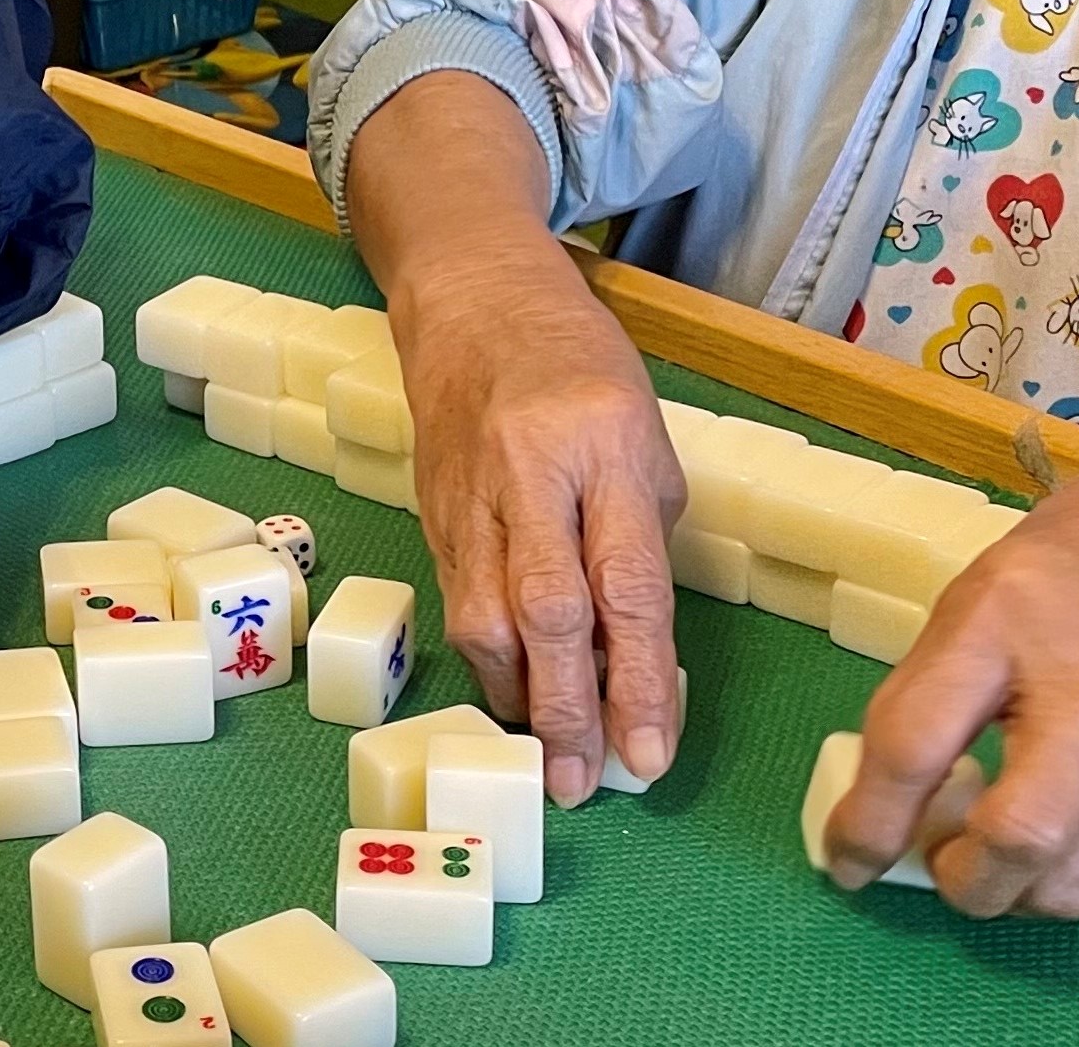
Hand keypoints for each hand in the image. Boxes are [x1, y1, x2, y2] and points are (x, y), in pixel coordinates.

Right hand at [396, 232, 686, 803]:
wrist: (471, 296)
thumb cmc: (577, 362)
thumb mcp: (643, 432)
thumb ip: (640, 536)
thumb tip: (637, 653)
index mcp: (604, 444)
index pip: (627, 584)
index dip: (641, 679)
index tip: (648, 756)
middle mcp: (530, 471)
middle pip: (547, 611)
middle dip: (566, 709)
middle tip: (578, 782)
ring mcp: (469, 490)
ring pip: (482, 613)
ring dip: (515, 694)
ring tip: (544, 749)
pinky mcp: (430, 505)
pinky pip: (456, 595)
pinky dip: (485, 653)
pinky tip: (509, 688)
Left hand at [823, 367, 1078, 916]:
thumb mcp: (990, 581)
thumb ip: (943, 675)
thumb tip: (891, 774)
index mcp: (1002, 617)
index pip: (916, 741)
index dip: (868, 821)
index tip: (844, 860)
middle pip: (1018, 833)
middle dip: (961, 880)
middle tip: (933, 864)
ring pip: (1075, 874)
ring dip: (1012, 895)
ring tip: (983, 863)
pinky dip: (1063, 877)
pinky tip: (1041, 849)